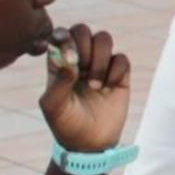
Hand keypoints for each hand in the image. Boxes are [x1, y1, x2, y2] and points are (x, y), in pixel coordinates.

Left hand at [39, 25, 130, 153]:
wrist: (90, 144)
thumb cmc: (65, 124)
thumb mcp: (52, 105)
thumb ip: (59, 81)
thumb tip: (71, 60)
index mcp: (58, 62)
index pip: (61, 34)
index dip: (66, 39)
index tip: (70, 61)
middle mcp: (79, 59)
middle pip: (83, 30)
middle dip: (84, 46)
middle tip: (81, 69)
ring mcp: (100, 65)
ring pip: (104, 38)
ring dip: (100, 59)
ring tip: (94, 84)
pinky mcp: (120, 74)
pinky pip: (122, 58)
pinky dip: (115, 72)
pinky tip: (108, 89)